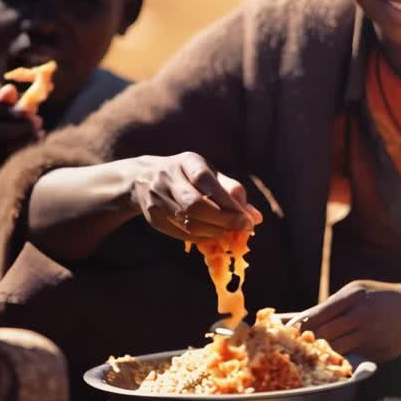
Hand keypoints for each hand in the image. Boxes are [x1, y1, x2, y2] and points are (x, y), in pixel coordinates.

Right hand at [127, 152, 261, 241]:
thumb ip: (233, 192)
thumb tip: (256, 218)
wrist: (144, 178)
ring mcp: (156, 197)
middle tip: (240, 230)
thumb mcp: (210, 175)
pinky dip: (199, 238)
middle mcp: (168, 177)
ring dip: (213, 233)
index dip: (228, 203)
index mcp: (187, 162)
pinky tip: (211, 237)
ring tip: (228, 235)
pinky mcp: (152, 216)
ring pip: (187, 222)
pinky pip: (179, 233)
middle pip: (194, 204)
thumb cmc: (189, 176)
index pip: (206, 181)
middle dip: (222, 221)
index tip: (247, 220)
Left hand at [288, 281, 400, 362]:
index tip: (290, 334)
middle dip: (310, 342)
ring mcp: (372, 336)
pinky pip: (353, 359)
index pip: (317, 317)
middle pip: (324, 336)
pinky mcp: (379, 353)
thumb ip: (332, 304)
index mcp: (354, 297)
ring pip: (336, 351)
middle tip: (299, 347)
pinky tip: (340, 356)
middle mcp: (362, 316)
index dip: (300, 328)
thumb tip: (301, 321)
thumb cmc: (381, 297)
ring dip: (325, 353)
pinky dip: (344, 359)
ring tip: (317, 352)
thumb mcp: (357, 290)